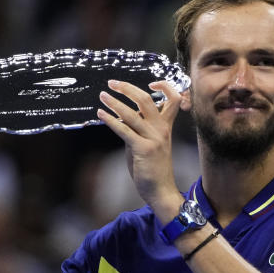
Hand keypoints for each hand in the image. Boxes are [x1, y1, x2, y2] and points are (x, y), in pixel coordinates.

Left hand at [96, 79, 182, 216]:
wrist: (161, 190)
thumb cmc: (154, 168)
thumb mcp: (149, 143)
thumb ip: (140, 129)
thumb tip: (124, 117)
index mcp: (165, 126)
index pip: (173, 99)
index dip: (164, 87)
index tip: (152, 82)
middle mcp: (161, 129)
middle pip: (146, 99)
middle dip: (128, 88)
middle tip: (112, 83)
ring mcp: (153, 138)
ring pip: (133, 113)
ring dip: (114, 102)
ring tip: (102, 96)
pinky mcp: (143, 149)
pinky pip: (124, 130)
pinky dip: (111, 120)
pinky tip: (100, 115)